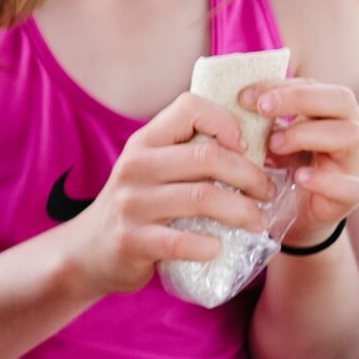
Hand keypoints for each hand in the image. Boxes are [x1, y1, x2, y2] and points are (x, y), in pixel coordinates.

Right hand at [62, 92, 277, 297]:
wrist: (90, 250)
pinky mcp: (132, 240)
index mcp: (145, 141)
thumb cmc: (138, 206)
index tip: (247, 148)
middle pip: (208, 156)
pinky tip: (218, 247)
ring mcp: (131, 203)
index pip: (190, 108)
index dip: (227, 122)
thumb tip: (256, 147)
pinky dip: (207, 246)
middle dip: (251, 175)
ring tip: (258, 222)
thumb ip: (189, 154)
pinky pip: (180, 241)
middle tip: (268, 193)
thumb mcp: (153, 169)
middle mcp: (135, 166)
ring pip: (202, 197)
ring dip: (242, 211)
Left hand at [250, 78, 358, 249]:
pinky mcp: (349, 196)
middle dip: (299, 99)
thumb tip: (223, 99)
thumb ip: (256, 121)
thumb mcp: (264, 141)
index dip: (279, 86)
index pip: (311, 85)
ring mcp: (351, 162)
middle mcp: (345, 131)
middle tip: (262, 108)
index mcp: (325, 112)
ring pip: (350, 135)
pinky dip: (324, 179)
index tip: (244, 96)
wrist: (287, 217)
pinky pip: (350, 185)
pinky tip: (299, 177)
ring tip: (274, 144)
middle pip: (341, 100)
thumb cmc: (276, 169)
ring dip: (308, 134)